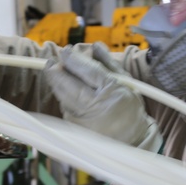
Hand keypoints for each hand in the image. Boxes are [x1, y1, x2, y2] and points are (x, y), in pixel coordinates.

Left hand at [44, 43, 160, 149]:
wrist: (133, 139)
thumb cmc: (129, 108)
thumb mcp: (125, 82)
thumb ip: (108, 62)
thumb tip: (94, 45)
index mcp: (112, 91)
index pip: (88, 71)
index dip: (73, 59)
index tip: (65, 51)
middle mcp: (97, 106)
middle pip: (68, 84)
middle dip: (56, 70)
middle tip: (52, 61)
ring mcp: (84, 120)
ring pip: (62, 96)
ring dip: (56, 82)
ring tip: (56, 71)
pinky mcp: (76, 128)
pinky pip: (64, 107)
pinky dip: (63, 96)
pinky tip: (65, 91)